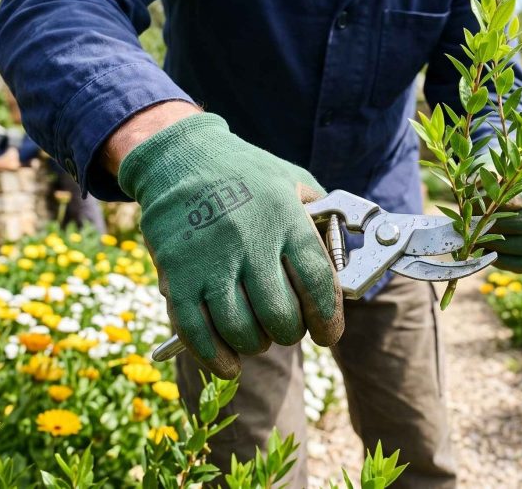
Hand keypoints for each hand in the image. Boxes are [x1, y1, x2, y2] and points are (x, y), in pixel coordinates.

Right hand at [117, 113, 342, 377]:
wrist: (178, 158)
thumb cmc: (245, 174)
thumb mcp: (294, 181)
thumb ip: (321, 221)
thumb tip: (345, 266)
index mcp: (285, 218)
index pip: (318, 283)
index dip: (328, 318)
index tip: (327, 333)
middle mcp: (250, 241)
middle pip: (281, 316)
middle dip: (289, 332)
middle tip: (286, 327)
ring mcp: (210, 260)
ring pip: (241, 330)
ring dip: (255, 345)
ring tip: (257, 336)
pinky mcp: (176, 274)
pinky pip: (197, 332)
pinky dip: (215, 358)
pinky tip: (229, 362)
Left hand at [482, 170, 521, 272]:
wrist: (508, 186)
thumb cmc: (499, 172)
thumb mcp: (494, 165)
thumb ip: (489, 172)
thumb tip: (483, 182)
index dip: (508, 200)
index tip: (483, 202)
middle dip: (498, 223)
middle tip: (474, 222)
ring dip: (497, 243)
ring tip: (476, 237)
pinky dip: (500, 261)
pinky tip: (483, 250)